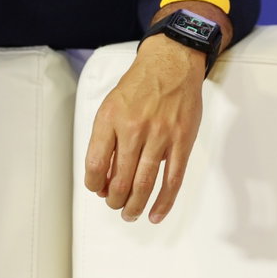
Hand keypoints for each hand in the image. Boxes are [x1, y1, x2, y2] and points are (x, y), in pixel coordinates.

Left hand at [83, 33, 205, 222]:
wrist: (171, 63)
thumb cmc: (140, 85)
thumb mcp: (111, 105)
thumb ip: (106, 139)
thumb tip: (105, 176)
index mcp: (111, 119)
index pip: (96, 164)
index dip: (94, 184)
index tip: (97, 189)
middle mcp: (134, 128)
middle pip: (120, 180)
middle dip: (114, 200)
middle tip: (115, 204)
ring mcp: (160, 136)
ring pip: (144, 184)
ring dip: (135, 206)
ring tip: (130, 213)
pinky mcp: (181, 141)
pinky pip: (172, 180)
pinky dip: (163, 202)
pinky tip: (155, 214)